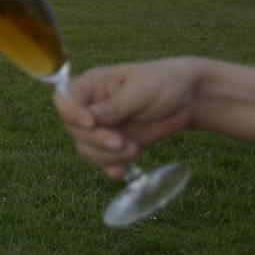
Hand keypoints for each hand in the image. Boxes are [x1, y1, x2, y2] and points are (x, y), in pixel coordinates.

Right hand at [53, 58, 202, 179]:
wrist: (189, 99)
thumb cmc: (164, 82)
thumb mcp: (140, 90)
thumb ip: (115, 105)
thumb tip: (91, 118)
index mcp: (91, 85)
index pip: (65, 99)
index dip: (71, 113)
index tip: (91, 123)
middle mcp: (91, 106)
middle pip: (74, 128)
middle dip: (96, 140)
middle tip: (121, 143)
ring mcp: (102, 126)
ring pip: (85, 147)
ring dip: (106, 155)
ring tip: (134, 151)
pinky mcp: (115, 143)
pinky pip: (101, 159)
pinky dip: (110, 166)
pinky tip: (121, 172)